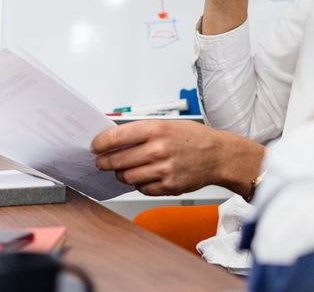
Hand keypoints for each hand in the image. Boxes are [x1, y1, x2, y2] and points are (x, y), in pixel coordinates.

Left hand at [90, 120, 264, 197]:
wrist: (219, 155)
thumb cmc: (194, 138)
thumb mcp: (168, 125)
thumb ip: (142, 132)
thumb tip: (114, 141)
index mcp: (156, 129)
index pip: (116, 137)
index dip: (100, 143)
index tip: (94, 147)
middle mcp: (158, 149)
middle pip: (117, 161)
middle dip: (104, 163)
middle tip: (101, 162)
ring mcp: (163, 169)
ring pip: (126, 177)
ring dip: (120, 174)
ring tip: (123, 169)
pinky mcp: (168, 186)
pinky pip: (142, 188)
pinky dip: (139, 184)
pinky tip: (144, 176)